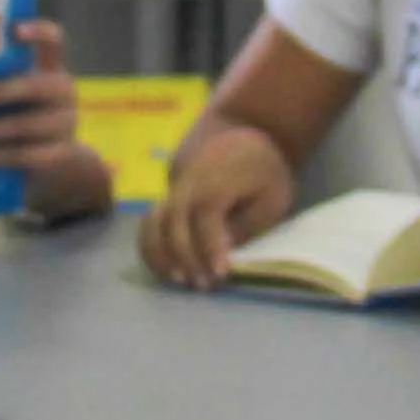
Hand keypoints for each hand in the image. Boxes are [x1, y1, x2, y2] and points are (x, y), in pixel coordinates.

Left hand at [0, 20, 81, 166]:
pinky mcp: (56, 156)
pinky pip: (18, 155)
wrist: (53, 160)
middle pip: (29, 85)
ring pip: (19, 126)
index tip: (13, 30)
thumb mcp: (12, 95)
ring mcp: (64, 124)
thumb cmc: (20, 116)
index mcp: (51, 68)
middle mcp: (62, 91)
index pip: (53, 40)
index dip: (38, 32)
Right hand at [136, 118, 300, 286]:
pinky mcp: (164, 199)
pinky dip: (149, 249)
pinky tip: (165, 271)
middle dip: (186, 256)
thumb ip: (249, 222)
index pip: (207, 214)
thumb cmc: (262, 171)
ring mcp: (171, 190)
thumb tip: (226, 246)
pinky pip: (147, 225)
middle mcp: (187, 184)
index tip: (221, 273)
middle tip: (203, 284)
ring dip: (161, 255)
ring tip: (178, 280)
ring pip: (152, 222)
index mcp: (217, 179)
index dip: (211, 245)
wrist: (238, 135)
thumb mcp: (272, 194)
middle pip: (174, 221)